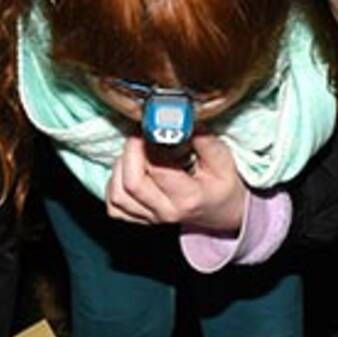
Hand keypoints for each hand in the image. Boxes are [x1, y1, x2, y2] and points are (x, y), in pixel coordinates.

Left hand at [105, 134, 246, 231]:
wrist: (221, 210)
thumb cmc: (221, 184)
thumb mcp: (223, 159)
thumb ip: (202, 138)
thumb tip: (180, 118)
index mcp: (188, 198)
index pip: (157, 169)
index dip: (150, 143)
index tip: (153, 125)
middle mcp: (166, 211)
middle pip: (131, 183)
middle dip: (130, 151)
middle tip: (140, 135)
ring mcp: (151, 218)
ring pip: (117, 194)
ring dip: (121, 167)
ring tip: (136, 153)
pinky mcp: (139, 218)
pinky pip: (114, 205)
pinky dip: (115, 185)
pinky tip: (129, 172)